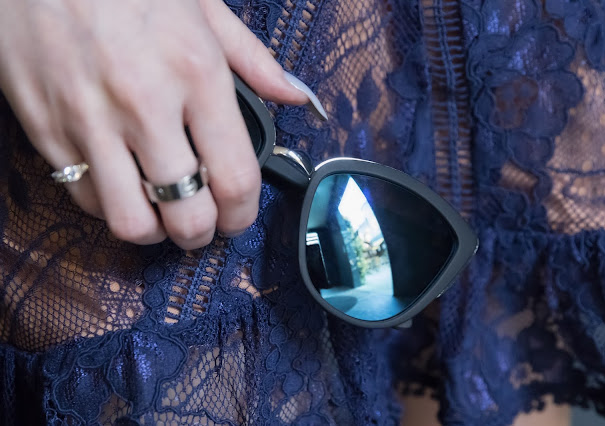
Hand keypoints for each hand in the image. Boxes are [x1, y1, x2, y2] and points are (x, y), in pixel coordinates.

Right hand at [0, 0, 313, 249]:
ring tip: (160, 213)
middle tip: (202, 225)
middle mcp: (145, 104)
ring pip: (130, 222)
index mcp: (195, 72)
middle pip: (187, 214)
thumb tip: (296, 98)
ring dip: (154, 231)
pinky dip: (109, 205)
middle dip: (201, 234)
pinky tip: (121, 184)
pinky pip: (83, 197)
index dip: (243, 215)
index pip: (235, 177)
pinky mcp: (45, 128)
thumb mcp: (201, 3)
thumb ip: (253, 59)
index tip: (239, 218)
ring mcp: (90, 120)